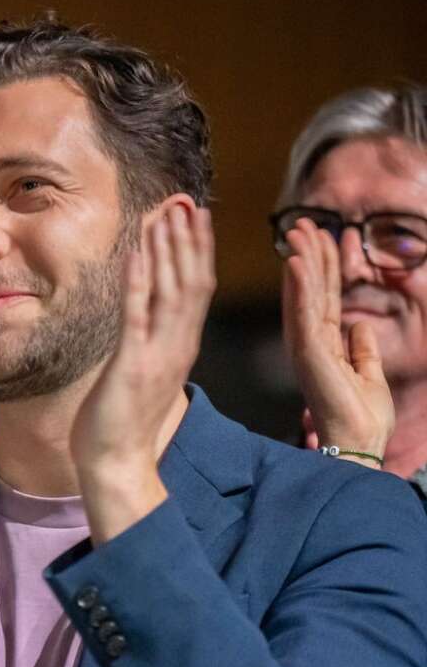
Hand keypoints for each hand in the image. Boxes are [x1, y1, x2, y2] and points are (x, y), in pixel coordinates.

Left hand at [71, 205, 215, 541]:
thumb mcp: (140, 377)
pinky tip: (138, 252)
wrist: (117, 465)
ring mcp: (157, 353)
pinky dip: (140, 279)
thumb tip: (142, 328)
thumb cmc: (122, 427)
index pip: (196, 290)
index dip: (196, 252)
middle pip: (193, 281)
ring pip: (172, 290)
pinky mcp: (132, 363)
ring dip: (170, 248)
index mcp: (179, 347)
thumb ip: (147, 349)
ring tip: (170, 213)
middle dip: (190, 239)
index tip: (194, 219)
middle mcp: (177, 345)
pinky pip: (138, 312)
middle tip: (189, 201)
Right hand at [282, 218, 391, 464]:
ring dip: (301, 262)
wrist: (360, 442)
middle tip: (302, 223)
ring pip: (303, 296)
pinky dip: (299, 287)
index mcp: (324, 346)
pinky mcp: (309, 354)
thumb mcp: (370, 374)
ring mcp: (306, 347)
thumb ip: (363, 349)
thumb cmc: (364, 417)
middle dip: (307, 255)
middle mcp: (310, 343)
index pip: (322, 298)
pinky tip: (296, 262)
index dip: (322, 267)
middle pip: (309, 290)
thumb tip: (361, 326)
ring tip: (298, 232)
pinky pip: (304, 313)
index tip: (322, 238)